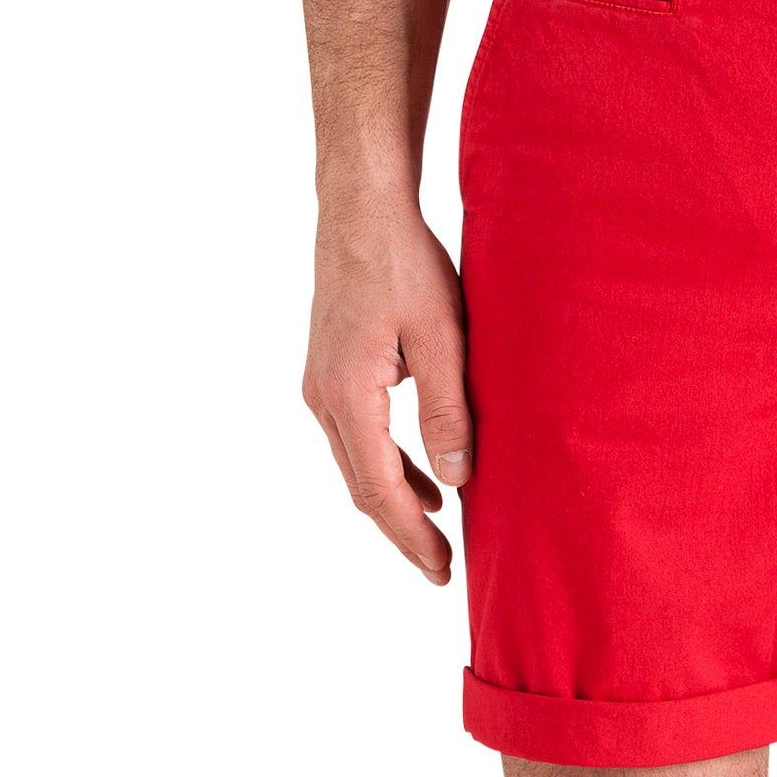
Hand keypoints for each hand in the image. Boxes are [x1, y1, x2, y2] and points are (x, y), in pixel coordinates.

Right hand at [303, 193, 471, 582]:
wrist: (361, 207)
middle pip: (362, 489)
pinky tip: (424, 481)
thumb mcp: (441, 336)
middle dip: (403, 533)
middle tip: (441, 570)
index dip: (411, 535)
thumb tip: (455, 479)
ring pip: (358, 467)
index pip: (380, 489)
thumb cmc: (403, 262)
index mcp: (347, 395)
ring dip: (396, 503)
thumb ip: (447, 409)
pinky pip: (358, 439)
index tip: (442, 569)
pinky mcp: (332, 372)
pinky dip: (388, 468)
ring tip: (437, 535)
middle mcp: (323, 397)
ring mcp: (322, 385)